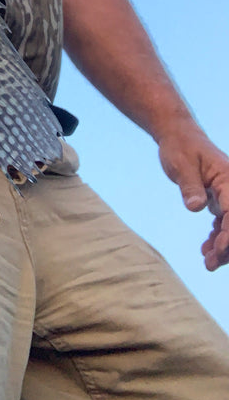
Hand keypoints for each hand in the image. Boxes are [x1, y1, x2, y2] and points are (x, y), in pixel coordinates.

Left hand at [158, 122, 228, 270]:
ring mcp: (227, 194)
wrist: (177, 135)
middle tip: (211, 264)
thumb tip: (196, 207)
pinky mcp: (219, 198)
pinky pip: (224, 221)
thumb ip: (190, 186)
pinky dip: (217, 237)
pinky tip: (206, 250)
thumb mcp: (181, 164)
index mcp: (228, 179)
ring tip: (208, 262)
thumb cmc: (180, 146)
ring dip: (223, 245)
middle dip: (228, 246)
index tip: (219, 249)